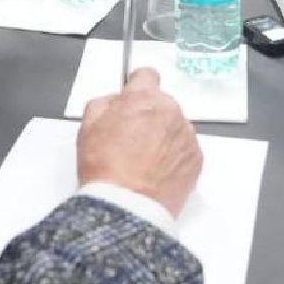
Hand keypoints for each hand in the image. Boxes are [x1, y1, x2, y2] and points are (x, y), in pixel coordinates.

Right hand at [78, 68, 201, 217]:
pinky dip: (174, 156)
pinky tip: (157, 172)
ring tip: (145, 161)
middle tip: (133, 139)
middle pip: (162, 103)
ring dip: (163, 136)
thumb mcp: (88, 127)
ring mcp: (186, 135)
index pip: (147, 75)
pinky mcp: (196, 158)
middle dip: (149, 115)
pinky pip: (185, 149)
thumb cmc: (104, 168)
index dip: (137, 87)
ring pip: (175, 126)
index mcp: (143, 98)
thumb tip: (116, 100)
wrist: (126, 209)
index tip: (133, 99)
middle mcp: (170, 111)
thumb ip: (103, 103)